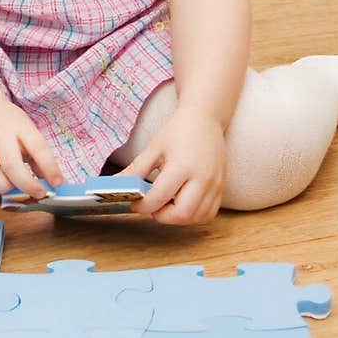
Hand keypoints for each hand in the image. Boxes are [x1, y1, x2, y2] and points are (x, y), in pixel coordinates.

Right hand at [0, 94, 63, 199]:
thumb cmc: (8, 123)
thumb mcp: (29, 131)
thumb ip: (40, 156)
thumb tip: (53, 182)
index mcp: (19, 127)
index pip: (37, 147)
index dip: (49, 167)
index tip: (58, 183)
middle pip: (11, 164)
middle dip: (27, 184)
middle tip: (40, 193)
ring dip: (6, 188)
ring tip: (16, 185)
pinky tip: (1, 184)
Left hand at [118, 103, 226, 225]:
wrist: (205, 119)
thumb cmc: (178, 131)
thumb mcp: (153, 148)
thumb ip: (135, 170)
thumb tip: (115, 185)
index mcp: (182, 166)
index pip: (159, 197)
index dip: (143, 206)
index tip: (135, 204)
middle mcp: (202, 178)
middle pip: (181, 214)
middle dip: (162, 216)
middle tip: (152, 206)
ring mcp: (215, 184)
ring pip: (196, 217)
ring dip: (178, 218)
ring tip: (167, 203)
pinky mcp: (221, 187)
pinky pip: (209, 213)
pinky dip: (194, 215)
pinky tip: (182, 203)